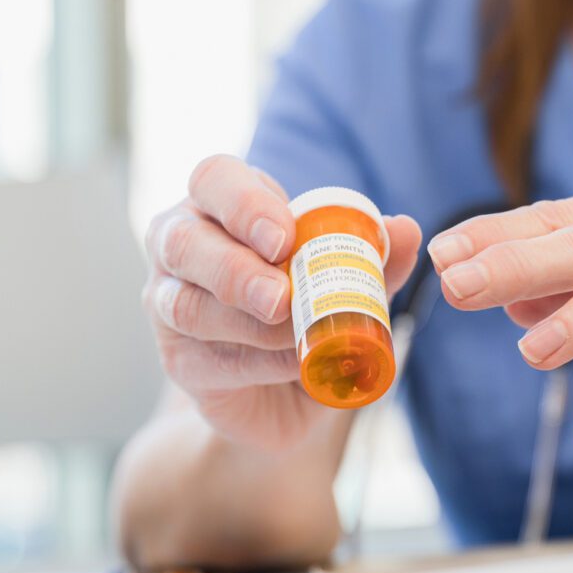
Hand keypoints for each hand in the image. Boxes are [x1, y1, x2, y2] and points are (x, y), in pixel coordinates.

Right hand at [144, 155, 421, 450]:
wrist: (285, 393)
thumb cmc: (308, 313)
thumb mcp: (346, 283)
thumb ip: (371, 258)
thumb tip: (404, 229)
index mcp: (222, 208)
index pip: (214, 179)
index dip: (243, 202)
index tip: (284, 236)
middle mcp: (182, 247)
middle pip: (181, 241)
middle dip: (234, 268)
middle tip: (282, 295)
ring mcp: (168, 304)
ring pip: (186, 305)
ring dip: (247, 322)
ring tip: (296, 333)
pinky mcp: (178, 360)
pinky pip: (205, 358)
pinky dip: (255, 363)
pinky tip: (292, 365)